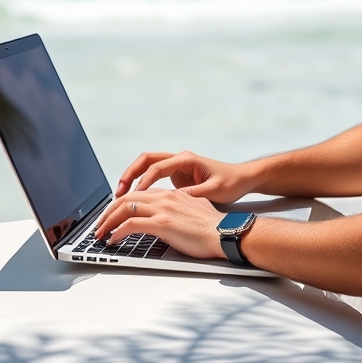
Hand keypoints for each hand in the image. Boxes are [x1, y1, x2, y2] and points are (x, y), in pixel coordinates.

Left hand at [93, 188, 224, 260]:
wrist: (227, 233)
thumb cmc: (213, 229)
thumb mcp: (193, 211)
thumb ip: (178, 210)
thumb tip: (169, 219)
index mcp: (171, 194)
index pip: (139, 194)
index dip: (122, 204)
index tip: (113, 214)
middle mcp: (165, 197)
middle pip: (127, 198)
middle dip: (108, 212)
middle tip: (100, 224)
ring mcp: (163, 208)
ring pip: (125, 209)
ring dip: (108, 221)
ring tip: (101, 233)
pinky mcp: (163, 223)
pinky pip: (131, 224)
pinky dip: (117, 231)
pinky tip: (113, 239)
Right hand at [114, 150, 253, 203]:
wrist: (242, 178)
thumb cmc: (231, 183)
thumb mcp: (214, 191)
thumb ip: (192, 195)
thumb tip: (172, 202)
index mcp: (186, 160)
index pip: (157, 167)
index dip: (143, 182)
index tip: (134, 197)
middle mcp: (178, 160)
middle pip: (145, 161)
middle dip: (130, 175)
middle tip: (118, 192)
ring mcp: (176, 167)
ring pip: (147, 167)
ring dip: (133, 179)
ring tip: (120, 196)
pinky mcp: (176, 176)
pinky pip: (153, 177)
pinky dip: (142, 185)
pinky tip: (136, 199)